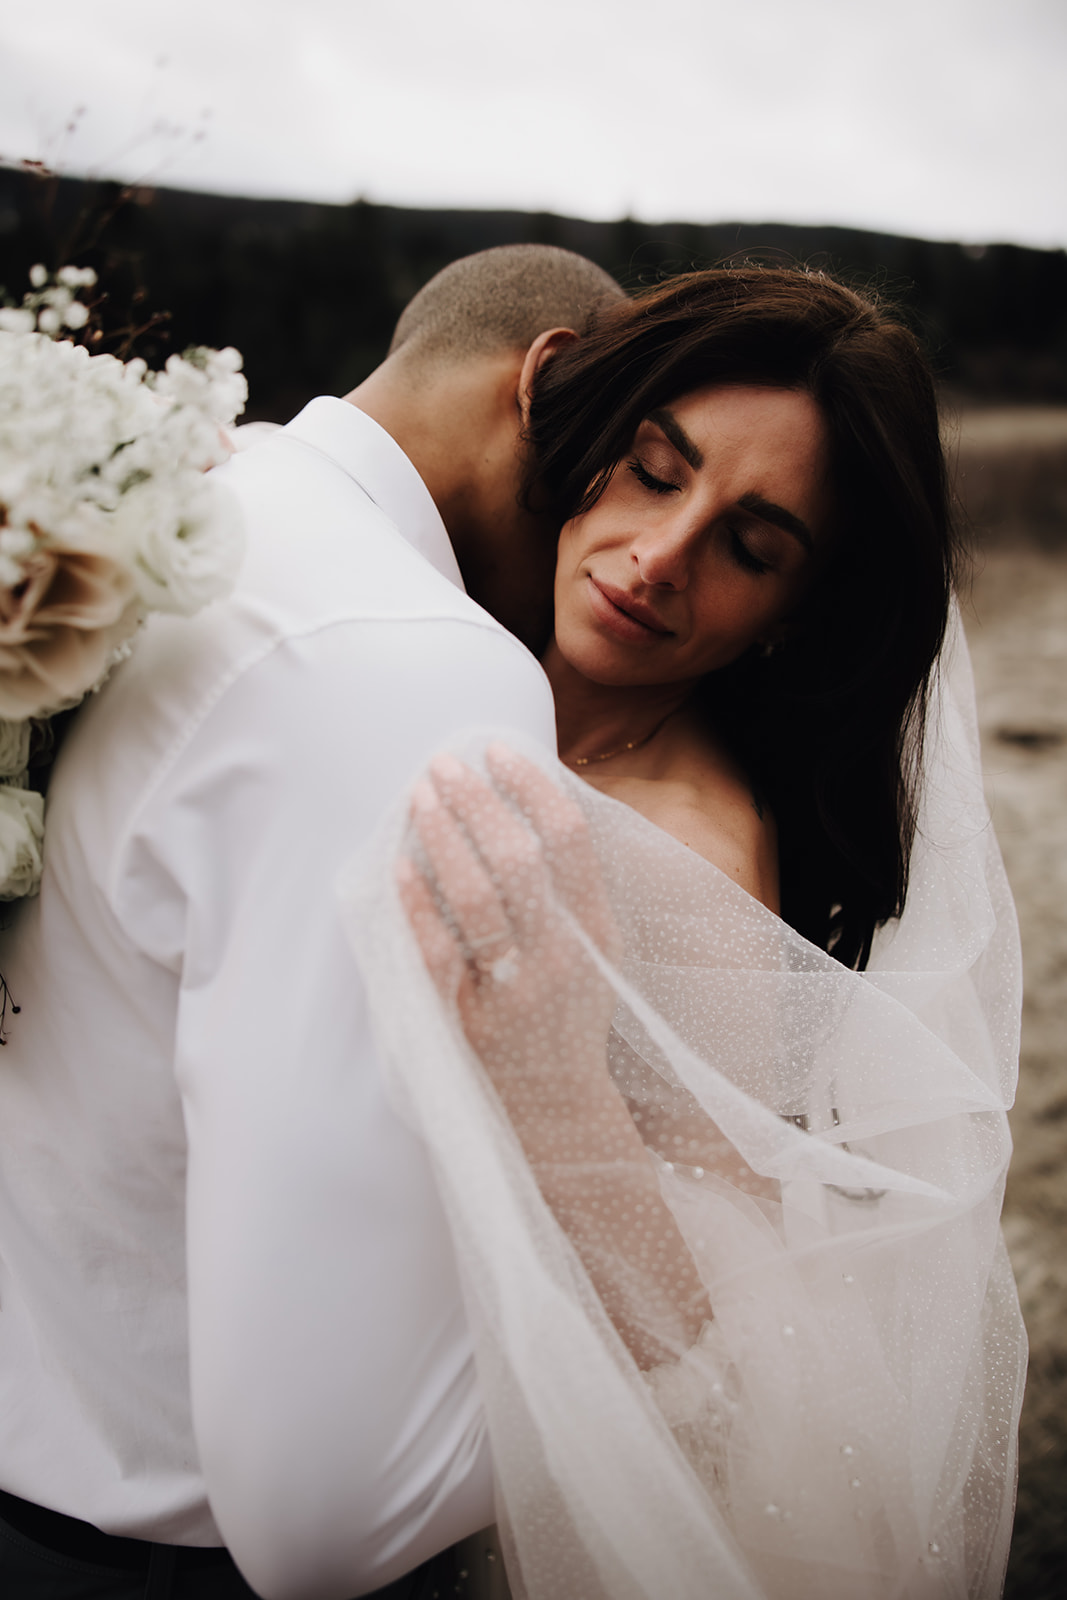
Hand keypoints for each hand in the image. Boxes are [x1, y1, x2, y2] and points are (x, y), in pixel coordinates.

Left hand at [399, 744, 711, 1366]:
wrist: (562, 1118)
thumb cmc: (570, 1022)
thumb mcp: (591, 955)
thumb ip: (567, 893)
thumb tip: (525, 807)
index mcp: (598, 933)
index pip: (571, 841)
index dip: (532, 786)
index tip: (498, 750)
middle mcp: (564, 960)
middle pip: (520, 860)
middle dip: (477, 803)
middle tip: (442, 763)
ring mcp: (518, 993)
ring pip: (477, 899)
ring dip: (443, 839)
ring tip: (419, 796)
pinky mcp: (472, 1023)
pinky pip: (440, 953)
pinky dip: (417, 905)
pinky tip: (398, 867)